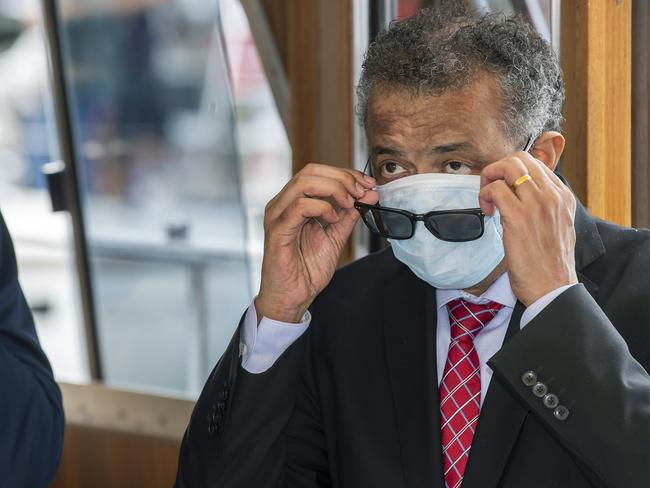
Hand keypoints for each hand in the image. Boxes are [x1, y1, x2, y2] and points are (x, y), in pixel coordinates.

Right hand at [256, 163, 377, 322]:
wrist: (293, 297)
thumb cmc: (306, 270)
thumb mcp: (335, 237)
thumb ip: (348, 215)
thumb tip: (368, 195)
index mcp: (294, 202)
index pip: (318, 173)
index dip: (345, 174)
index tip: (368, 183)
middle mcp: (283, 204)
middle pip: (310, 171)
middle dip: (342, 178)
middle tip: (362, 191)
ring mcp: (278, 215)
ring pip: (303, 183)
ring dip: (333, 188)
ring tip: (350, 202)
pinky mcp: (277, 230)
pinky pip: (299, 206)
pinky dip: (321, 207)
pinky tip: (332, 218)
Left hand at [479, 153, 577, 306]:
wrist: (552, 288)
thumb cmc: (549, 264)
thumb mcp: (557, 227)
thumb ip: (544, 207)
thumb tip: (521, 195)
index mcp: (563, 196)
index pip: (534, 163)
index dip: (511, 171)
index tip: (503, 188)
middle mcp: (552, 196)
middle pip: (520, 158)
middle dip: (498, 169)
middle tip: (490, 190)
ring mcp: (536, 204)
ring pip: (508, 166)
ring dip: (489, 179)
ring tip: (487, 200)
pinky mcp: (518, 217)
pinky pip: (496, 189)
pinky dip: (485, 196)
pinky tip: (487, 213)